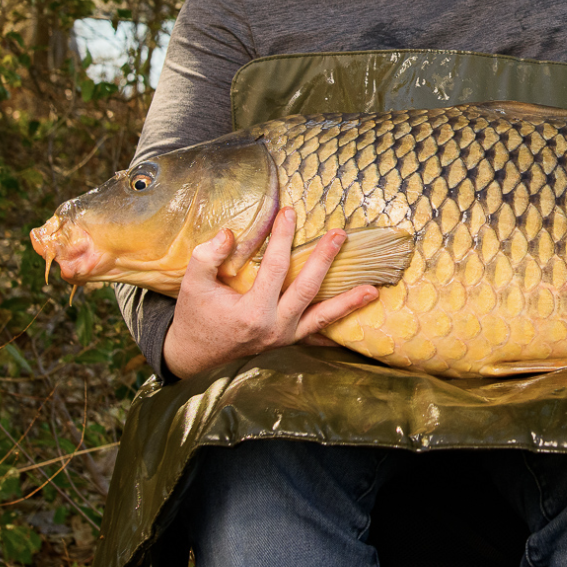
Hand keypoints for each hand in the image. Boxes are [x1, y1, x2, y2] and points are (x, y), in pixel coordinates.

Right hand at [161, 208, 378, 378]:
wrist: (195, 354)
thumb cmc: (196, 315)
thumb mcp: (193, 283)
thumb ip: (207, 257)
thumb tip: (229, 233)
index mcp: (251, 312)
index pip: (274, 268)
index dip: (282, 238)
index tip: (289, 212)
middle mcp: (274, 328)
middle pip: (306, 289)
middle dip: (324, 260)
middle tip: (340, 235)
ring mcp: (284, 338)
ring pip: (321, 318)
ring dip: (347, 303)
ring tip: (373, 290)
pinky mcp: (288, 342)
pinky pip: (317, 334)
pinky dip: (337, 327)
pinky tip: (358, 320)